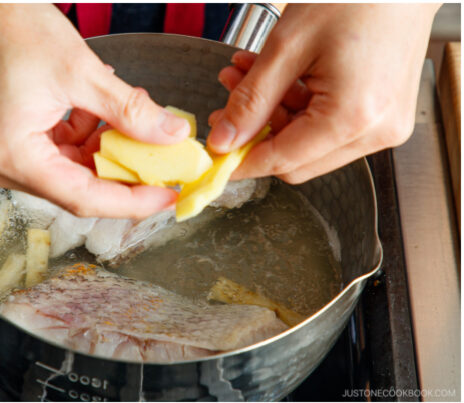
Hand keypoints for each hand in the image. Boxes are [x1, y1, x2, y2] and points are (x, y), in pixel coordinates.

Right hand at [0, 4, 190, 218]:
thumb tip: (170, 135)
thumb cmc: (4, 26)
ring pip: (59, 169)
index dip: (131, 200)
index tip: (166, 195)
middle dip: (117, 168)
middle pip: (69, 186)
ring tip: (123, 115)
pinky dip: (73, 136)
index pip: (81, 197)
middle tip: (157, 153)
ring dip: (96, 148)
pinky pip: (42, 152)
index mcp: (7, 155)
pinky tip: (92, 109)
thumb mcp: (79, 70)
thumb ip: (129, 110)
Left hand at [207, 4, 439, 182]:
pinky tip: (276, 77)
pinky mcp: (385, 112)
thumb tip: (224, 141)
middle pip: (297, 160)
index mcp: (353, 118)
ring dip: (273, 113)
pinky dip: (298, 105)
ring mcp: (385, 123)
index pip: (282, 161)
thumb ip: (251, 101)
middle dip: (255, 133)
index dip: (240, 160)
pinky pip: (331, 125)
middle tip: (226, 107)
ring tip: (244, 77)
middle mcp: (376, 130)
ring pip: (309, 142)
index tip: (211, 153)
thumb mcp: (287, 47)